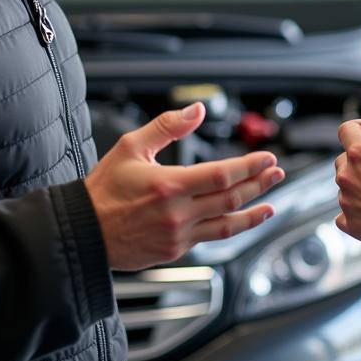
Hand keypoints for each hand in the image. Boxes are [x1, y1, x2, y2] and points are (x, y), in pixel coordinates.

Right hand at [85, 102, 284, 269]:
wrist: (84, 232)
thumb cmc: (104, 188)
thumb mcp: (131, 146)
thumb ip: (168, 126)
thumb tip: (197, 111)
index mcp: (168, 185)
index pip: (221, 175)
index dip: (248, 166)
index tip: (266, 157)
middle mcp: (177, 213)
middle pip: (230, 199)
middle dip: (258, 184)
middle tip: (276, 172)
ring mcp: (178, 235)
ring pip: (226, 224)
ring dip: (253, 211)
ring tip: (272, 201)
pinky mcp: (175, 250)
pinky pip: (212, 237)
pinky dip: (232, 228)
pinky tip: (242, 220)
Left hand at [335, 101, 360, 246]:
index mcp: (359, 152)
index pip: (346, 128)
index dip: (360, 127)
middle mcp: (346, 175)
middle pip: (345, 157)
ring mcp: (346, 201)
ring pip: (345, 185)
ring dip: (358, 183)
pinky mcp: (350, 224)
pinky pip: (344, 214)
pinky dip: (355, 211)